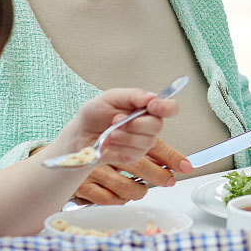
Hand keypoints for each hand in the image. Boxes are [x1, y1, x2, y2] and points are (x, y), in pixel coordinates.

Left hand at [54, 86, 181, 166]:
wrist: (80, 135)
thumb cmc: (94, 114)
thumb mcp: (110, 97)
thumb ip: (133, 95)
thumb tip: (152, 97)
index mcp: (146, 107)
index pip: (170, 107)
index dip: (166, 107)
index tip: (152, 105)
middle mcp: (148, 124)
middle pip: (157, 125)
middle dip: (135, 124)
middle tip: (116, 120)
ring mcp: (143, 141)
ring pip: (146, 141)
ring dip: (124, 136)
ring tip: (109, 133)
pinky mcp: (135, 155)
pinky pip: (135, 152)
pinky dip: (119, 146)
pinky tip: (109, 142)